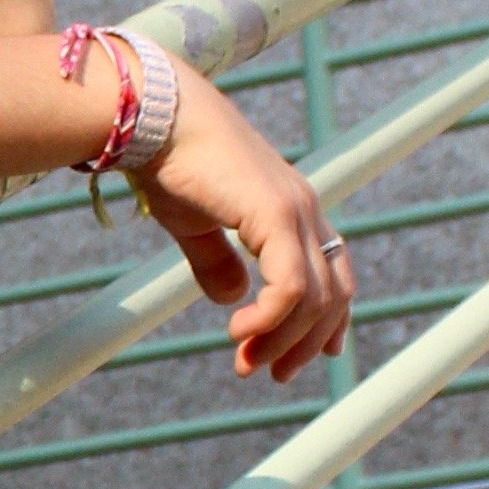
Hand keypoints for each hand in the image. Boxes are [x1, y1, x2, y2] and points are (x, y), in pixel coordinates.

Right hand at [135, 75, 354, 383]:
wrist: (154, 116)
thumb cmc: (169, 161)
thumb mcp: (195, 224)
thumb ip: (217, 261)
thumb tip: (234, 298)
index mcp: (293, 210)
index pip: (333, 275)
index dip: (327, 322)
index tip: (303, 359)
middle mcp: (305, 209)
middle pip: (333, 295)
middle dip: (302, 343)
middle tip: (264, 372)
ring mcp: (296, 211)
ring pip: (315, 298)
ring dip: (282, 340)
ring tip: (245, 360)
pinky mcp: (276, 215)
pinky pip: (292, 286)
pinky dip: (270, 319)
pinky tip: (238, 331)